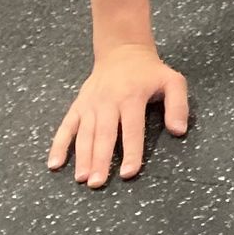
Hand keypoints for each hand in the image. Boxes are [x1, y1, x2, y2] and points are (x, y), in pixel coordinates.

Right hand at [50, 45, 189, 187]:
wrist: (122, 51)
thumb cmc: (150, 72)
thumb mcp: (173, 81)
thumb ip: (178, 105)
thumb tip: (178, 131)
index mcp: (132, 97)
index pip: (132, 129)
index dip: (131, 151)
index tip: (128, 173)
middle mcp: (108, 102)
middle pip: (104, 134)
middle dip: (100, 160)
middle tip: (98, 183)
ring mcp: (90, 104)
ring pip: (84, 134)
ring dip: (81, 157)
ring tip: (81, 178)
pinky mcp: (78, 106)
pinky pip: (66, 127)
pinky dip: (58, 145)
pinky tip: (55, 164)